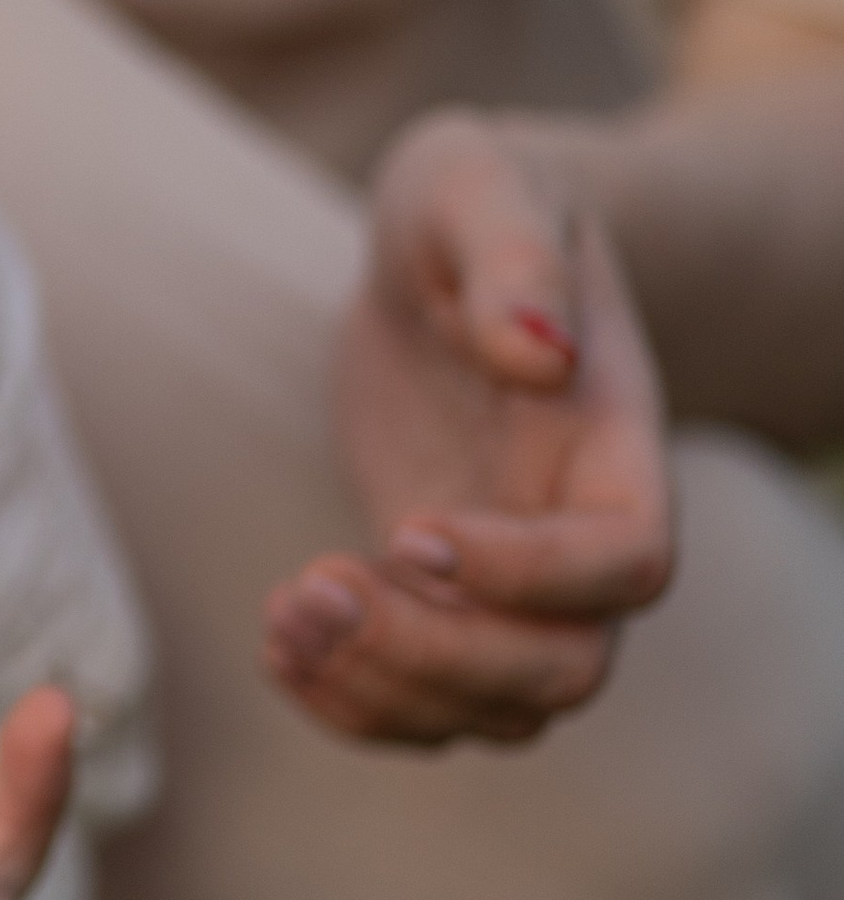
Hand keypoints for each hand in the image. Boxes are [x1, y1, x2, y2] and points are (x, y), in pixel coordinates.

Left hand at [264, 111, 673, 746]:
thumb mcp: (479, 188)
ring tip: (282, 614)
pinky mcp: (439, 600)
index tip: (412, 528)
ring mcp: (512, 582)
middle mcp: (581, 534)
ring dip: (381, 690)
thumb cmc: (471, 201)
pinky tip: (274, 641)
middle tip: (314, 583)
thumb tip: (536, 351)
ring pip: (494, 711)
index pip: (625, 562)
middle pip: (562, 671)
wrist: (441, 250)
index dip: (529, 575)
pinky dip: (349, 702)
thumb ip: (513, 258)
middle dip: (437, 656)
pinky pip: (424, 704)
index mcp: (619, 447)